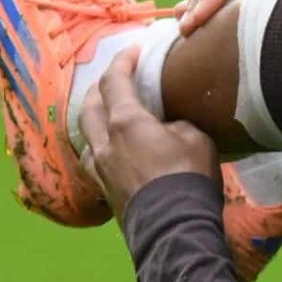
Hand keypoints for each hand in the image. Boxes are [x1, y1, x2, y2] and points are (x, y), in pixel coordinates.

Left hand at [77, 47, 217, 216]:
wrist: (174, 230)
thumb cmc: (189, 179)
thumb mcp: (196, 139)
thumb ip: (177, 124)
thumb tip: (169, 126)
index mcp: (125, 122)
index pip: (115, 80)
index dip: (122, 61)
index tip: (133, 50)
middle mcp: (104, 141)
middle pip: (90, 104)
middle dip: (100, 87)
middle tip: (114, 80)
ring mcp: (100, 168)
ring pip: (86, 133)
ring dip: (94, 118)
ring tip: (106, 114)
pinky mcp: (104, 190)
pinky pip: (93, 159)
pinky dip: (99, 145)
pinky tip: (109, 150)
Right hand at [175, 0, 281, 35]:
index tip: (198, 13)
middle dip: (203, 5)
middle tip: (184, 26)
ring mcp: (273, 12)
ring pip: (232, 11)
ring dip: (205, 17)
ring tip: (182, 30)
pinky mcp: (274, 37)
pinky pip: (243, 32)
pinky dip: (221, 35)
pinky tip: (203, 46)